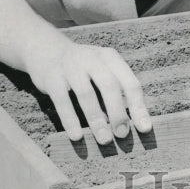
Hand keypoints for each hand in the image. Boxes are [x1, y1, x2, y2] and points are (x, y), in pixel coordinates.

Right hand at [26, 41, 151, 143]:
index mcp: (110, 58)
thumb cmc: (82, 69)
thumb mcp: (100, 71)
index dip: (138, 106)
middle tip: (123, 135)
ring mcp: (71, 66)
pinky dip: (70, 119)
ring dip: (96, 119)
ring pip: (86, 93)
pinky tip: (77, 136)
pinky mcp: (52, 77)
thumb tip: (128, 126)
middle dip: (118, 112)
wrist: (44, 49)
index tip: (145, 129)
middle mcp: (92, 58)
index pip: (129, 82)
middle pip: (109, 85)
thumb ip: (113, 93)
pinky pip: (62, 100)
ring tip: (104, 140)